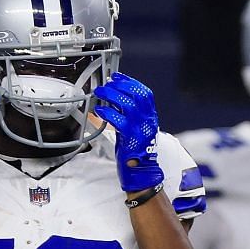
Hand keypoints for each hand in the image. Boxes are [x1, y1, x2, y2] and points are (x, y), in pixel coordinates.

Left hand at [92, 72, 163, 193]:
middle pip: (137, 94)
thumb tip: (111, 98)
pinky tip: (99, 110)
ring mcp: (140, 128)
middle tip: (106, 85)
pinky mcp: (131, 137)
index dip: (130, 82)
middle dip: (120, 85)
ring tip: (100, 93)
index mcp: (150, 117)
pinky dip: (107, 111)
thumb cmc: (136, 151)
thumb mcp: (135, 129)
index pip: (145, 93)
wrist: (141, 172)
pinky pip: (118, 119)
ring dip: (111, 95)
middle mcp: (148, 120)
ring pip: (127, 103)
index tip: (117, 76)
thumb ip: (128, 115)